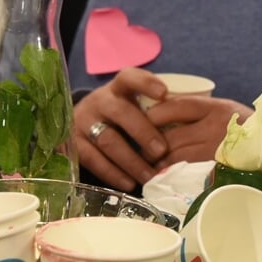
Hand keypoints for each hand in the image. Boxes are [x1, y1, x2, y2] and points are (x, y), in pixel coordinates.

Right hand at [73, 70, 174, 190]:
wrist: (81, 123)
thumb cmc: (121, 116)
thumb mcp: (133, 105)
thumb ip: (154, 111)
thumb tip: (189, 125)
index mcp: (118, 88)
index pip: (130, 77)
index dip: (146, 83)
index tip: (164, 93)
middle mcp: (99, 101)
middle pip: (121, 112)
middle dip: (143, 132)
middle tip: (162, 151)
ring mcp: (83, 121)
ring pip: (108, 140)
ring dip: (131, 160)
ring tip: (149, 175)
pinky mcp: (73, 143)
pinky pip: (93, 160)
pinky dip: (113, 173)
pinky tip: (129, 183)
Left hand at [148, 94, 251, 165]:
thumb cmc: (247, 128)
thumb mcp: (226, 109)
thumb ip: (199, 111)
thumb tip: (161, 113)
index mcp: (216, 108)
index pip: (177, 106)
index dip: (155, 114)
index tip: (145, 119)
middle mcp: (216, 127)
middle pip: (171, 135)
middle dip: (150, 142)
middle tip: (138, 147)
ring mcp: (217, 150)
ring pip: (175, 155)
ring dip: (156, 160)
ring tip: (146, 163)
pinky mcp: (217, 169)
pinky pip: (186, 171)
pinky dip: (170, 173)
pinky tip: (160, 175)